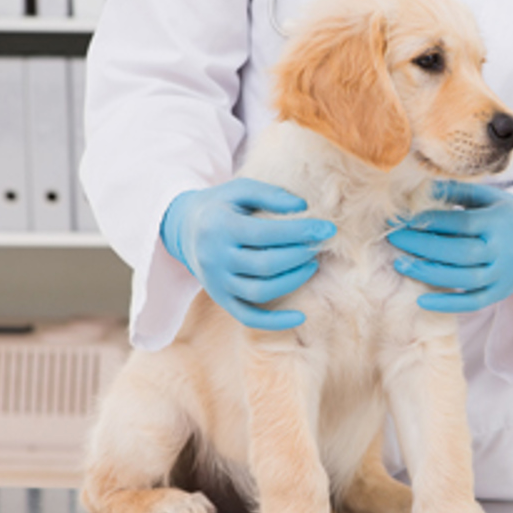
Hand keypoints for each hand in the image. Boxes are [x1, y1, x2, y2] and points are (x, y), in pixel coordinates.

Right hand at [160, 178, 335, 330]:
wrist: (184, 229)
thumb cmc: (221, 206)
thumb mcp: (239, 190)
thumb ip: (270, 195)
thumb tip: (303, 207)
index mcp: (220, 227)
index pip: (266, 233)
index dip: (301, 231)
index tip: (328, 229)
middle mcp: (215, 258)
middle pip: (266, 264)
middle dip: (299, 255)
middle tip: (319, 246)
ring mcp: (217, 282)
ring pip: (260, 291)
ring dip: (293, 281)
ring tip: (311, 265)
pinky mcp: (221, 299)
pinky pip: (249, 317)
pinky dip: (275, 322)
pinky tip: (300, 317)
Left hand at [387, 180, 512, 312]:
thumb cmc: (510, 217)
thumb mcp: (491, 198)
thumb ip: (459, 193)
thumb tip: (422, 186)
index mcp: (500, 222)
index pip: (462, 223)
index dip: (432, 221)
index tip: (403, 218)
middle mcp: (503, 250)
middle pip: (460, 251)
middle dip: (423, 246)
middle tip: (394, 239)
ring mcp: (502, 275)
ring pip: (464, 279)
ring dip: (429, 273)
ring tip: (401, 264)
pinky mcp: (498, 294)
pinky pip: (472, 302)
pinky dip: (447, 304)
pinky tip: (422, 299)